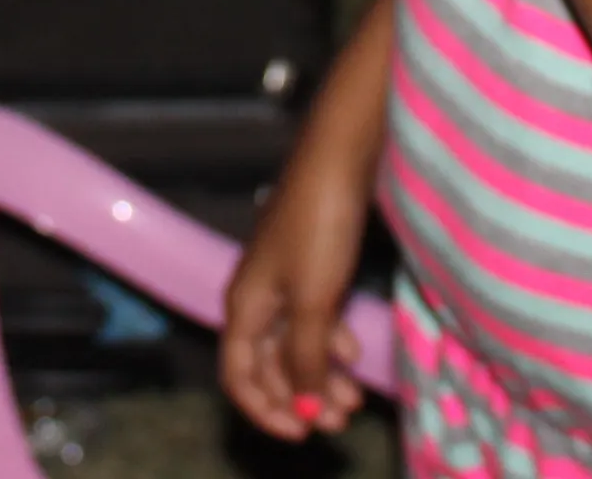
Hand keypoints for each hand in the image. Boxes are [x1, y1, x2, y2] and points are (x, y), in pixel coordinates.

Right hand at [219, 167, 369, 438]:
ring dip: (320, 375)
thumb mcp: (313, 300)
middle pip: (268, 365)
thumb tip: (304, 411)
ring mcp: (284, 280)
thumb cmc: (319, 224)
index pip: (237, 375)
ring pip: (295, 344)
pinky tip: (354, 353)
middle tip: (339, 421)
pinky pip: (313, 319)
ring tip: (353, 398)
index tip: (302, 435)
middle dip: (300, 398)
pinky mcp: (311, 265)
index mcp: (244, 305)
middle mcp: (256, 296)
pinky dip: (331, 342)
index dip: (264, 410)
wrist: (340, 158)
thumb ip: (305, 358)